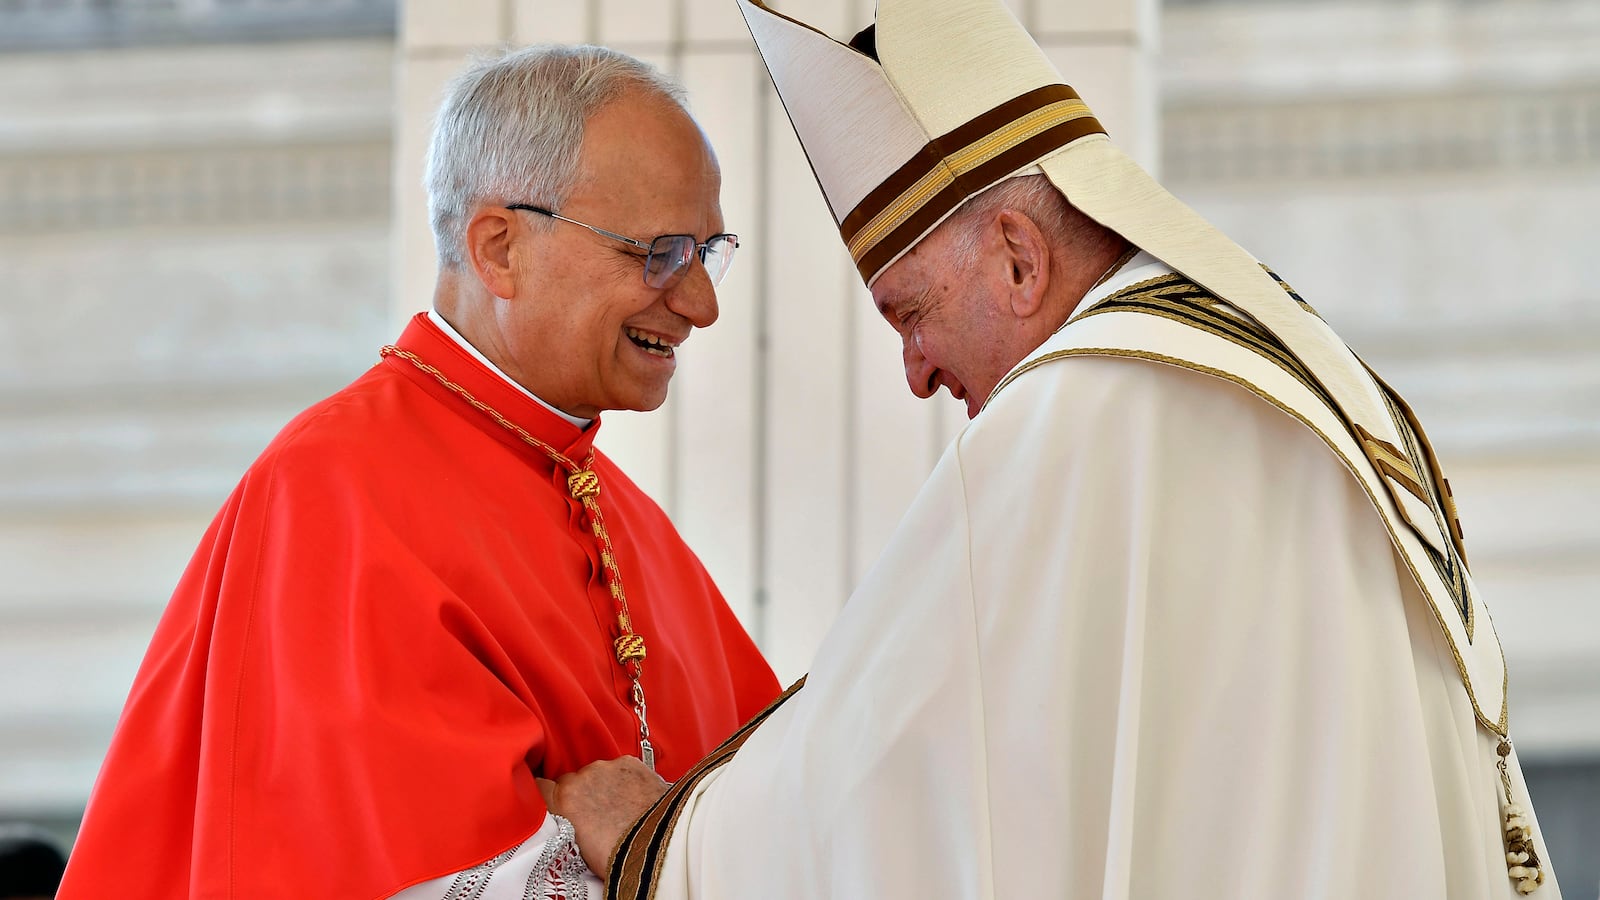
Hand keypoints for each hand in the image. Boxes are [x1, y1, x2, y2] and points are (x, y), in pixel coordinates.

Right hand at [538, 756, 667, 878]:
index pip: (540, 786)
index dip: (547, 795)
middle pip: (570, 781)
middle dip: (579, 794)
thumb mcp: (577, 847)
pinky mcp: (630, 762)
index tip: (553, 802)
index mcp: (564, 800)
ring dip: (602, 785)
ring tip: (619, 807)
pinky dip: (624, 779)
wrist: (660, 845)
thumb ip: (564, 824)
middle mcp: (583, 777)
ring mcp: (608, 767)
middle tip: (594, 814)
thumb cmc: (618, 856)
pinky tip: (634, 797)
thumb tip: (563, 820)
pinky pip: (619, 768)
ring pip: (595, 773)